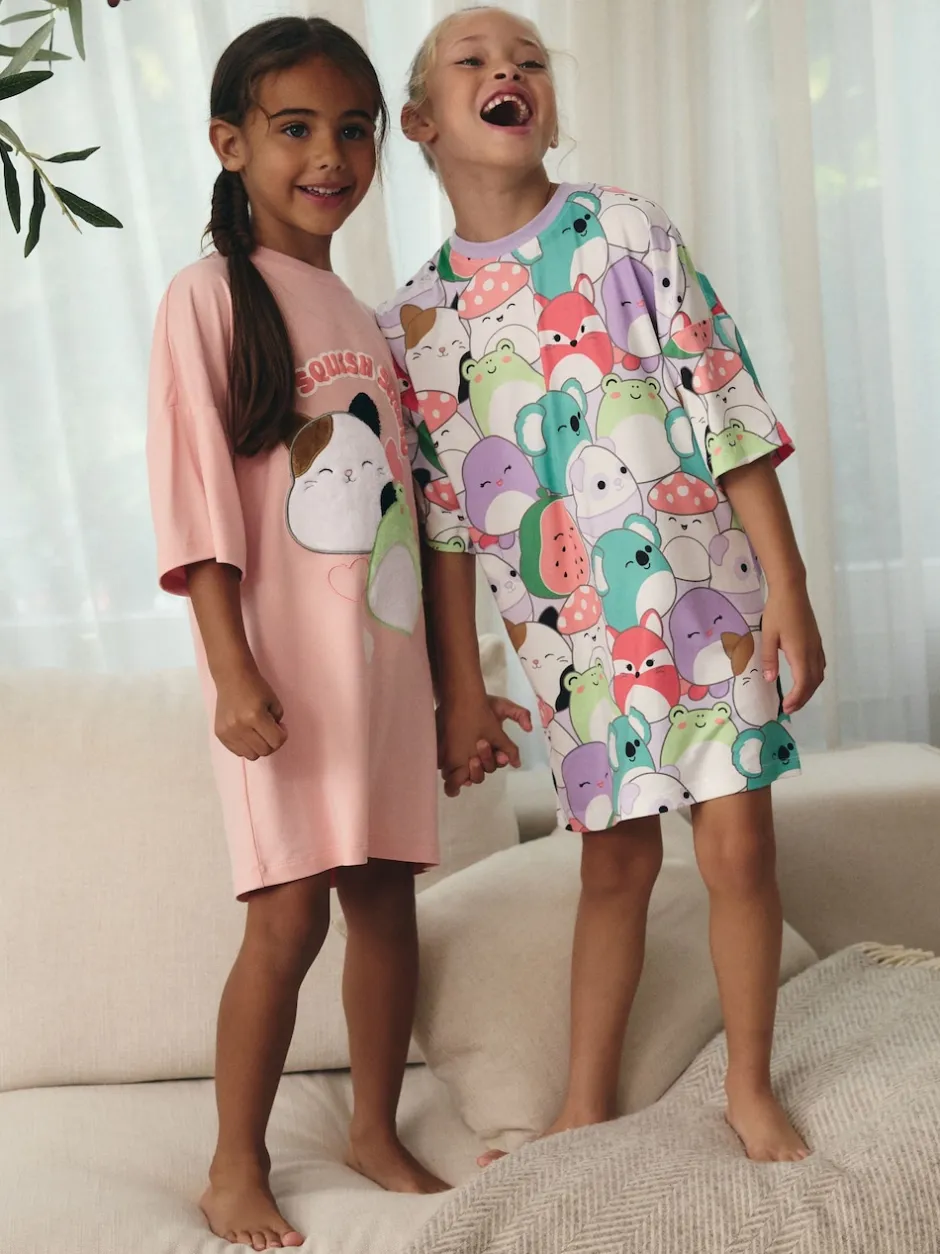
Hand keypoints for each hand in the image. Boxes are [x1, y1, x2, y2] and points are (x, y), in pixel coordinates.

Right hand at [214, 666, 286, 759]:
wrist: (232, 677)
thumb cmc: (256, 687)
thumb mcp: (274, 702)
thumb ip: (278, 721)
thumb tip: (275, 737)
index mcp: (255, 716)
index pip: (276, 741)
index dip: (283, 735)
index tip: (280, 727)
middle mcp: (239, 727)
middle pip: (264, 751)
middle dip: (272, 743)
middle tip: (270, 730)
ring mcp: (228, 732)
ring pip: (251, 755)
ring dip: (258, 747)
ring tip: (258, 733)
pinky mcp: (220, 734)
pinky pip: (238, 752)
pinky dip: (246, 747)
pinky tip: (247, 734)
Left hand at [438, 694, 532, 797]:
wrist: (456, 700)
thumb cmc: (480, 705)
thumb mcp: (502, 706)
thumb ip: (519, 714)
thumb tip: (529, 728)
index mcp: (495, 747)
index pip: (501, 759)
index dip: (502, 759)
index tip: (503, 755)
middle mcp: (482, 756)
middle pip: (488, 768)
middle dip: (487, 759)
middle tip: (482, 745)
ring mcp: (466, 760)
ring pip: (475, 776)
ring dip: (475, 771)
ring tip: (472, 759)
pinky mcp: (451, 762)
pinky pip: (457, 777)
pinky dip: (459, 778)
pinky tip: (460, 774)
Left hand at [761, 585, 825, 714]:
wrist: (792, 590)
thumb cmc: (777, 611)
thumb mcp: (768, 635)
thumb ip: (768, 658)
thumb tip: (770, 679)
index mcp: (800, 652)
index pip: (803, 683)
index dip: (797, 698)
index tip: (786, 708)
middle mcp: (813, 651)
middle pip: (814, 682)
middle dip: (803, 698)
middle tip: (790, 708)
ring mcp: (817, 646)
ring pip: (819, 674)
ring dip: (809, 689)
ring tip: (797, 697)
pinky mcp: (817, 640)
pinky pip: (820, 664)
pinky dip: (814, 677)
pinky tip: (805, 678)